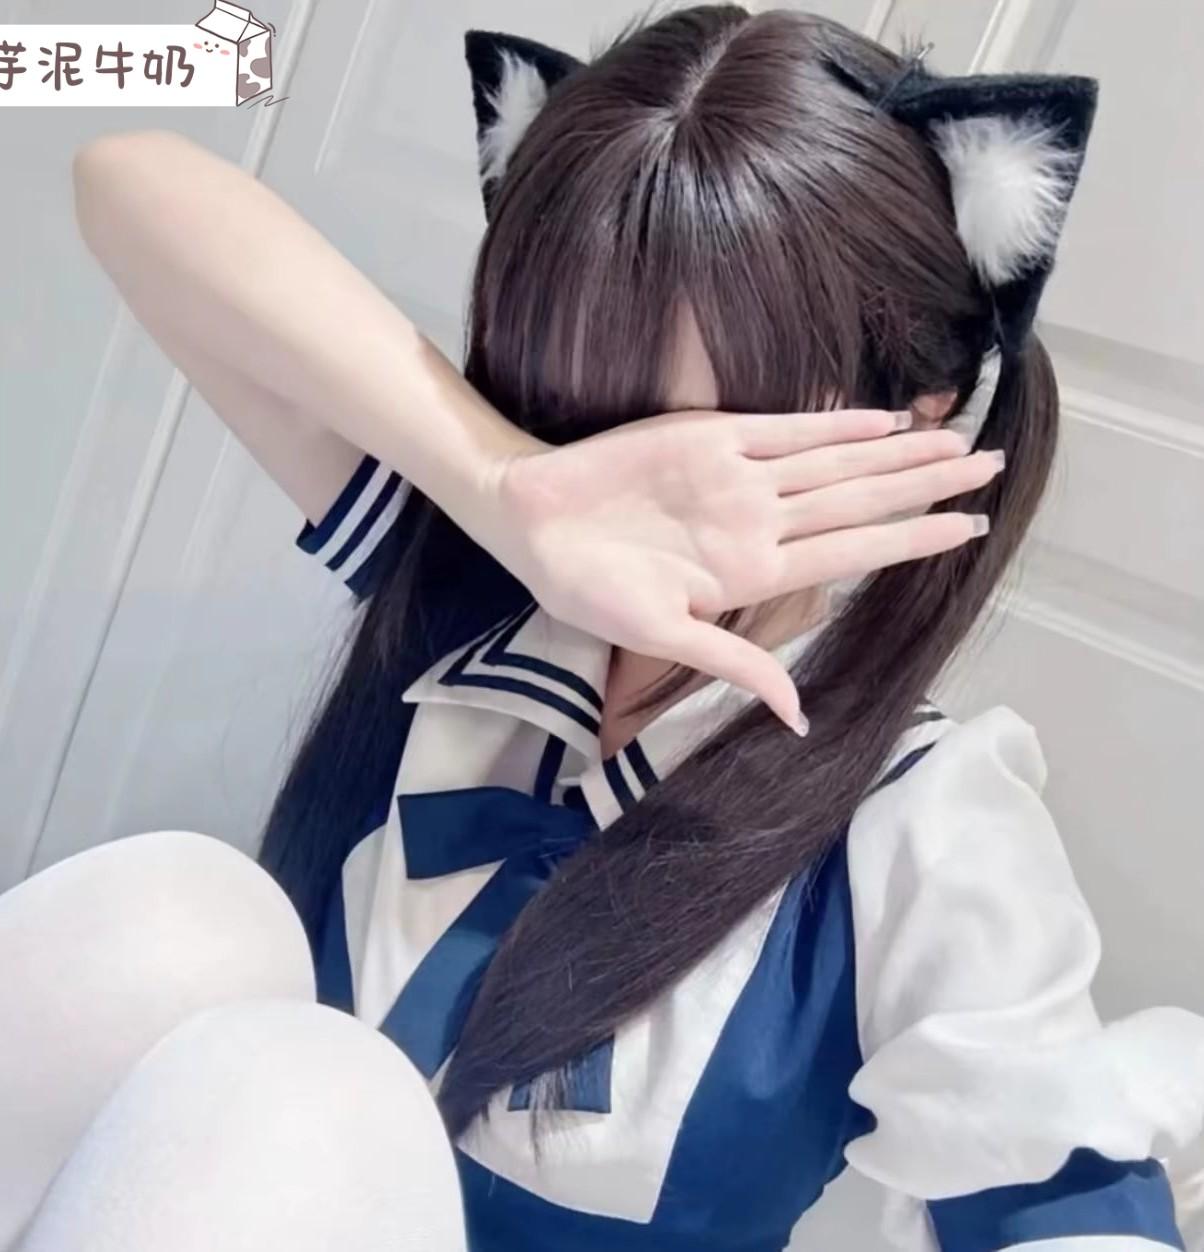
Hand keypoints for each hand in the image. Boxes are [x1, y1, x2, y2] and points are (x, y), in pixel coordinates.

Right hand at [483, 407, 1001, 734]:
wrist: (534, 517)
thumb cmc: (585, 585)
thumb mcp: (660, 635)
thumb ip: (734, 663)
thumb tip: (799, 719)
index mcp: (752, 573)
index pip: (852, 552)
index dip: (912, 538)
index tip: (970, 528)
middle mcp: (758, 523)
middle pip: (859, 500)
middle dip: (926, 485)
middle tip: (992, 467)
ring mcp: (739, 479)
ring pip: (835, 462)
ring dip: (896, 451)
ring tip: (956, 440)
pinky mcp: (712, 439)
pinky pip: (787, 429)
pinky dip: (836, 422)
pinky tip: (883, 417)